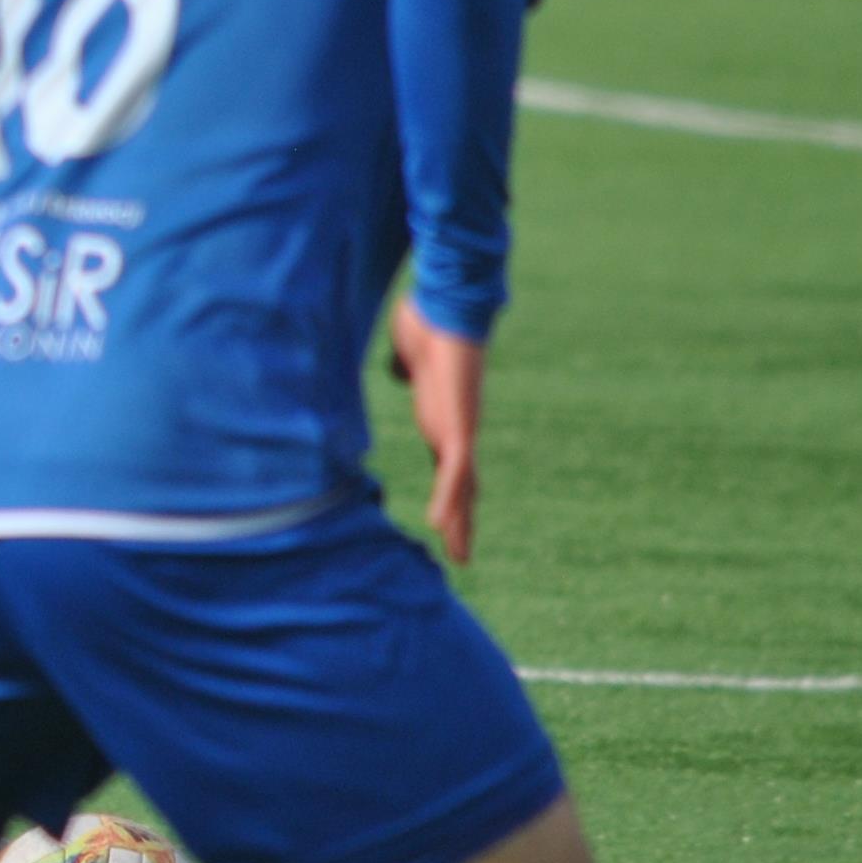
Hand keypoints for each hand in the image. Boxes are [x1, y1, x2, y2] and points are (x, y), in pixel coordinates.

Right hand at [387, 294, 484, 564]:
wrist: (445, 306)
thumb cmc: (427, 323)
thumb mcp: (409, 354)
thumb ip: (405, 367)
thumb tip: (399, 371)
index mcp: (444, 418)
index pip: (450, 466)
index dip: (449, 495)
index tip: (444, 521)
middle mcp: (456, 428)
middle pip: (462, 486)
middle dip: (460, 521)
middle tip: (461, 556)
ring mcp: (461, 428)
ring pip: (462, 487)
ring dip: (459, 522)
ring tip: (459, 555)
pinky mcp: (461, 424)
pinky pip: (455, 471)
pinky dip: (448, 499)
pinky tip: (442, 524)